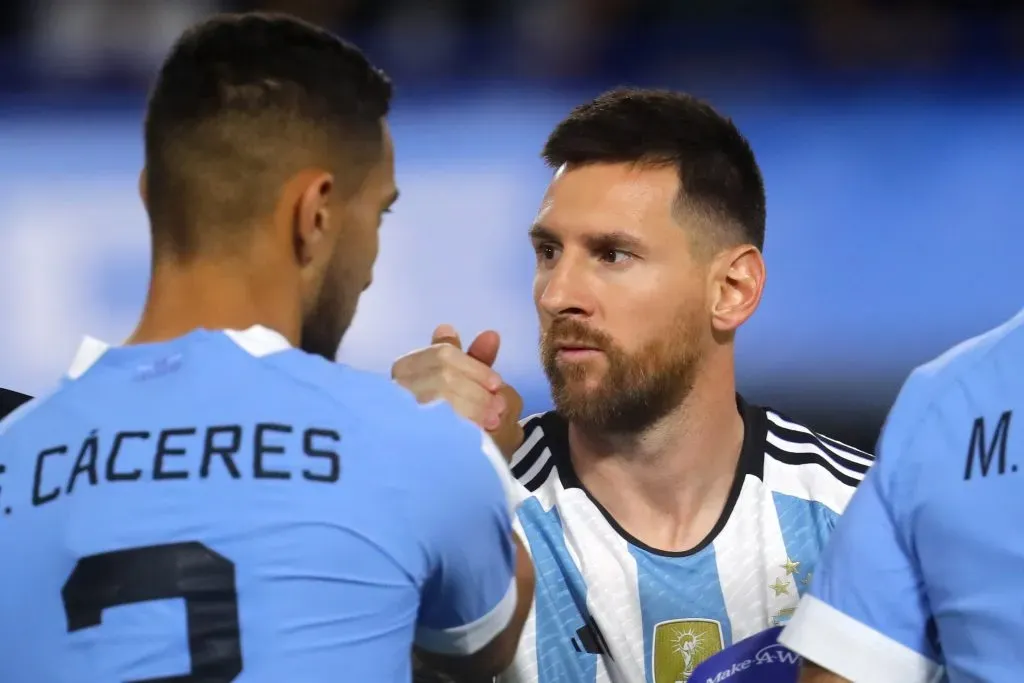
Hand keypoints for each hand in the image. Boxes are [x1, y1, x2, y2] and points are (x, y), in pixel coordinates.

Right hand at [392, 324, 523, 459]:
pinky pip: (436, 431)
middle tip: (499, 408)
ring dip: (473, 410)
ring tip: (494, 422)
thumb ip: (477, 360)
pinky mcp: (404, 441)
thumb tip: (491, 334)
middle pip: (442, 377)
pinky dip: (463, 429)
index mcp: (408, 367)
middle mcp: (395, 388)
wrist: (451, 461)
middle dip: (476, 391)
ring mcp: (398, 414)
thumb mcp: (469, 384)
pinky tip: (479, 436)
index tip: (497, 383)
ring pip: (440, 402)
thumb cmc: (459, 412)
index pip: (442, 355)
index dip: (474, 366)